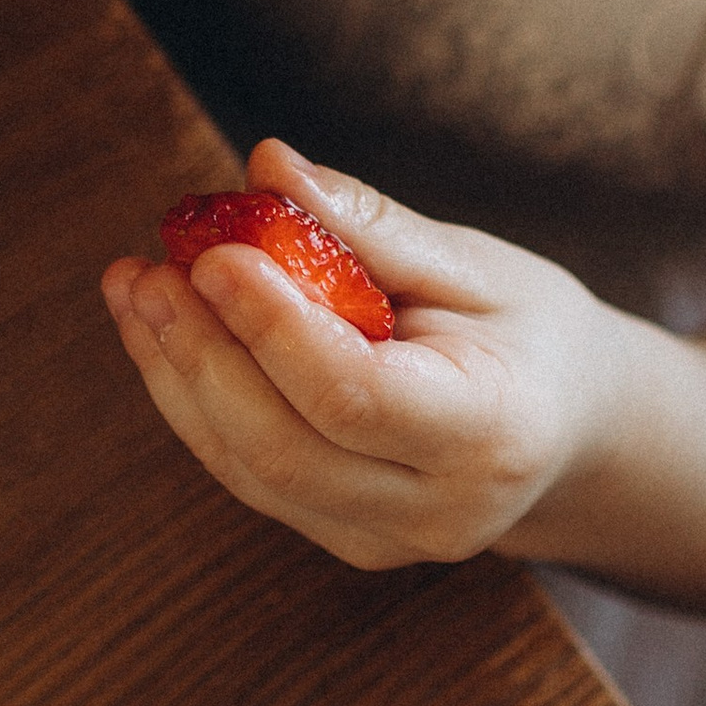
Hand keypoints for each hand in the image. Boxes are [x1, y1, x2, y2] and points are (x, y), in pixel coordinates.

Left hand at [101, 139, 636, 569]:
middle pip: (285, 448)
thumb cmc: (528, 331)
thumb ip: (371, 225)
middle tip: (148, 266)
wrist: (570, 430)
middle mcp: (438, 511)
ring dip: (176, 374)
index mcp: (492, 434)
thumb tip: (266, 164)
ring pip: (250, 469)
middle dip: (203, 352)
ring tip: (135, 284)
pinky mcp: (340, 537)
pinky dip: (192, 400)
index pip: (356, 396)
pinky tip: (161, 327)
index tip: (213, 253)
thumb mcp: (477, 265)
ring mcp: (384, 540)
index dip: (273, 328)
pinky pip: (246, 474)